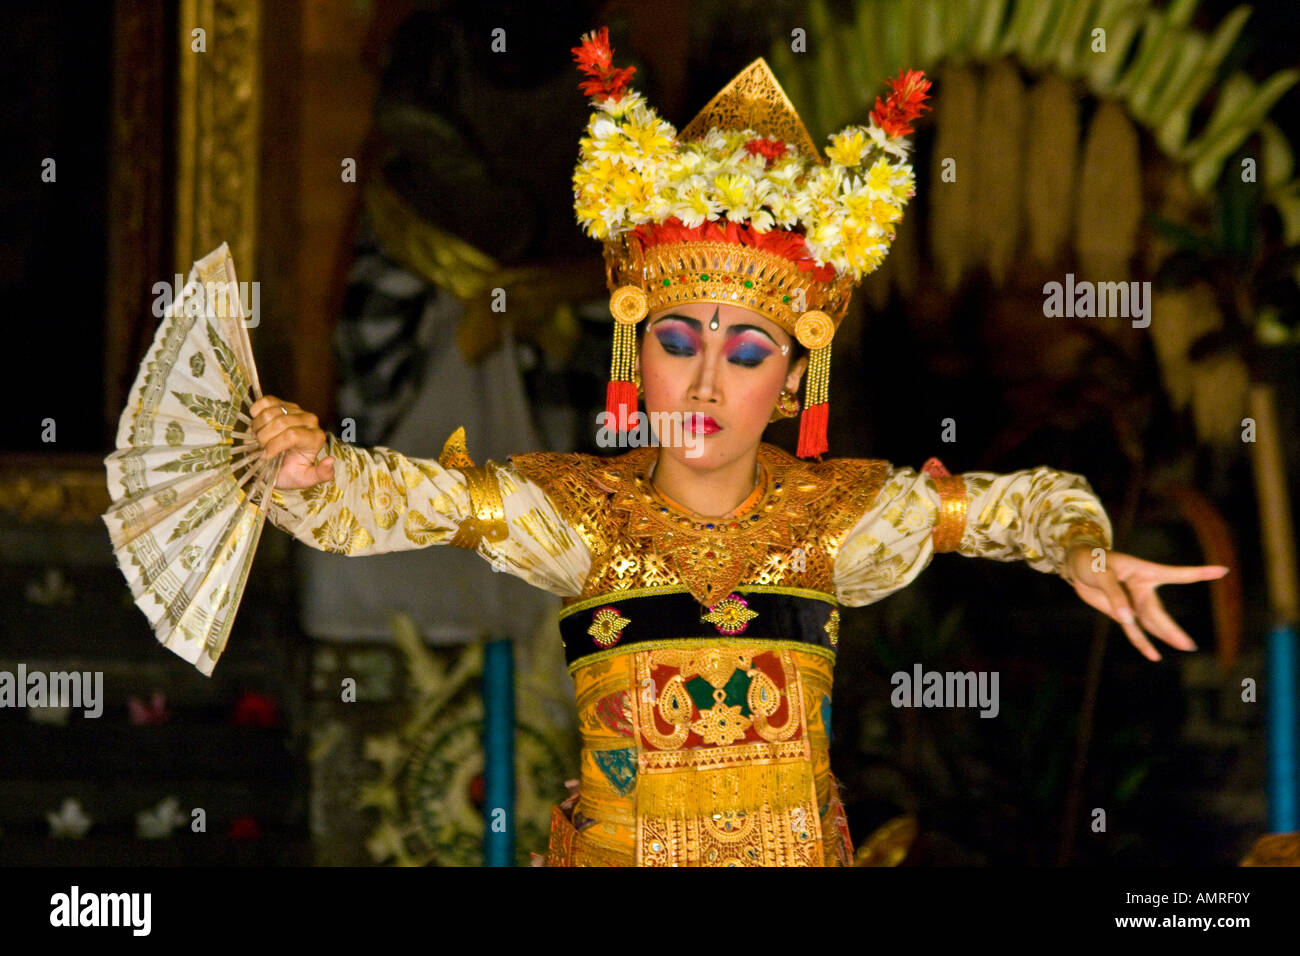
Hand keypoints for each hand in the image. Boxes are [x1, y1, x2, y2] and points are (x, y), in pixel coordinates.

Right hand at [248, 395, 334, 489]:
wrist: (277, 464)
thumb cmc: (291, 472)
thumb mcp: (305, 479)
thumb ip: (321, 474)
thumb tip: (330, 461)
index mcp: (316, 438)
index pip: (292, 435)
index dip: (274, 446)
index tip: (266, 456)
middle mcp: (310, 420)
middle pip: (280, 423)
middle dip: (264, 438)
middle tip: (260, 449)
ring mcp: (296, 409)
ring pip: (271, 413)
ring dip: (258, 428)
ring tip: (258, 439)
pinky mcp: (282, 403)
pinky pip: (266, 401)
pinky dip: (256, 412)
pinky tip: (257, 424)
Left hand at [1062, 544, 1229, 660]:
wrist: (1077, 565)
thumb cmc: (1092, 562)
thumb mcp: (1101, 573)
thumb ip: (1115, 595)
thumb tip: (1128, 620)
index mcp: (1144, 572)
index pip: (1177, 574)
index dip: (1200, 572)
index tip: (1223, 570)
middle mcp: (1143, 589)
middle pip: (1159, 612)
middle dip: (1172, 630)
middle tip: (1189, 646)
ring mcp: (1133, 602)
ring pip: (1151, 624)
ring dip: (1165, 637)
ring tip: (1186, 647)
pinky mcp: (1121, 613)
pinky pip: (1134, 630)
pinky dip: (1142, 643)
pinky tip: (1154, 656)